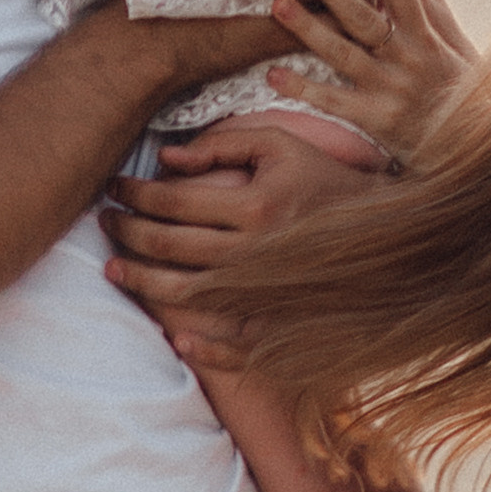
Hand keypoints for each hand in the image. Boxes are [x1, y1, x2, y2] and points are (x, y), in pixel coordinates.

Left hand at [101, 114, 384, 362]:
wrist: (386, 233)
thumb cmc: (324, 181)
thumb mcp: (281, 145)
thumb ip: (223, 144)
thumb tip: (166, 157)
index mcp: (255, 206)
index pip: (173, 202)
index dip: (134, 195)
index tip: (113, 189)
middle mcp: (254, 253)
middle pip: (169, 248)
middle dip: (126, 235)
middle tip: (104, 225)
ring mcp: (265, 294)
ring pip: (185, 296)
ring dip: (142, 285)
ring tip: (115, 271)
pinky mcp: (281, 325)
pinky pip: (232, 347)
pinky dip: (200, 347)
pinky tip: (174, 335)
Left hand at [266, 0, 477, 168]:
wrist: (476, 145)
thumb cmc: (459, 82)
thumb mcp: (449, 36)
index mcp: (427, 34)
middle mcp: (408, 59)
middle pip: (367, 20)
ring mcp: (390, 90)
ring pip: (344, 56)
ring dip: (309, 30)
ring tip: (277, 5)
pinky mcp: (376, 120)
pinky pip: (334, 102)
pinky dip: (304, 89)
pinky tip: (273, 75)